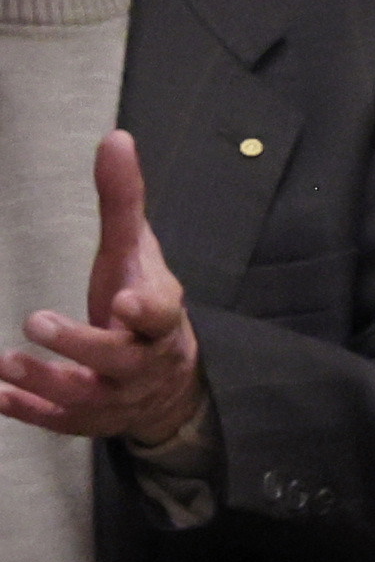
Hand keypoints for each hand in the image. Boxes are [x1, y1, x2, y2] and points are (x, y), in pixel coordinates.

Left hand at [0, 128, 211, 449]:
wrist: (170, 381)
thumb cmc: (143, 304)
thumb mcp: (135, 253)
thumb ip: (122, 201)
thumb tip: (115, 139)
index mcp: (161, 319)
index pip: (161, 315)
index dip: (146, 310)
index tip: (123, 300)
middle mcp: (145, 362)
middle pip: (121, 361)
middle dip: (80, 346)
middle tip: (36, 321)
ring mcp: (121, 395)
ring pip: (89, 397)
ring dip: (47, 382)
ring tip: (3, 362)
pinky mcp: (94, 419)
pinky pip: (64, 423)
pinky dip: (31, 411)